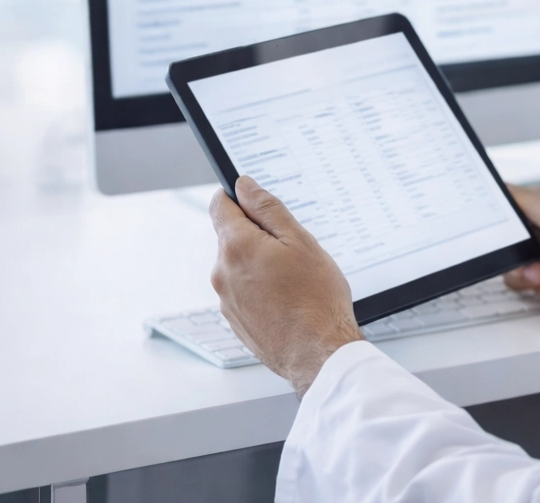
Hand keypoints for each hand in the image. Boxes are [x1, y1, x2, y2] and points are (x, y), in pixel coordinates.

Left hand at [209, 175, 363, 395]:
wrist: (319, 354)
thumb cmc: (316, 300)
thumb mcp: (299, 240)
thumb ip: (267, 208)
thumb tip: (244, 186)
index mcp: (236, 247)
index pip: (220, 204)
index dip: (238, 197)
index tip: (256, 201)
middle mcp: (222, 273)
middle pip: (232, 236)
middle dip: (258, 235)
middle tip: (292, 249)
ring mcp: (226, 300)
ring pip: (239, 266)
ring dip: (261, 264)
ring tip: (295, 280)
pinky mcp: (235, 320)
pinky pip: (244, 292)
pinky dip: (261, 289)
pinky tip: (288, 299)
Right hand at [505, 182, 539, 320]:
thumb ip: (523, 199)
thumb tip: (499, 187)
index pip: (512, 200)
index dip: (498, 210)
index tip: (487, 219)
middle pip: (506, 232)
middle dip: (507, 242)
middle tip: (515, 245)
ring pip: (508, 256)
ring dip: (517, 263)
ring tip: (536, 267)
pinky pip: (517, 278)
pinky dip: (524, 279)